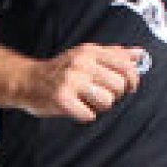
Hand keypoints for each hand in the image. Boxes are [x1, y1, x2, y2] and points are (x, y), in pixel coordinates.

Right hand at [21, 43, 144, 123]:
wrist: (28, 80)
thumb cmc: (59, 71)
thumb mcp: (86, 55)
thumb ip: (114, 54)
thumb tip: (139, 54)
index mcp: (90, 51)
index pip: (125, 66)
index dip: (132, 80)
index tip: (129, 86)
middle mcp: (82, 63)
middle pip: (119, 86)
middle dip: (113, 95)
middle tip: (98, 94)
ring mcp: (71, 80)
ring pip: (107, 101)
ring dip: (99, 106)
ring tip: (86, 100)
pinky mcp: (62, 98)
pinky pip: (89, 115)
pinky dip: (84, 115)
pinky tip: (76, 108)